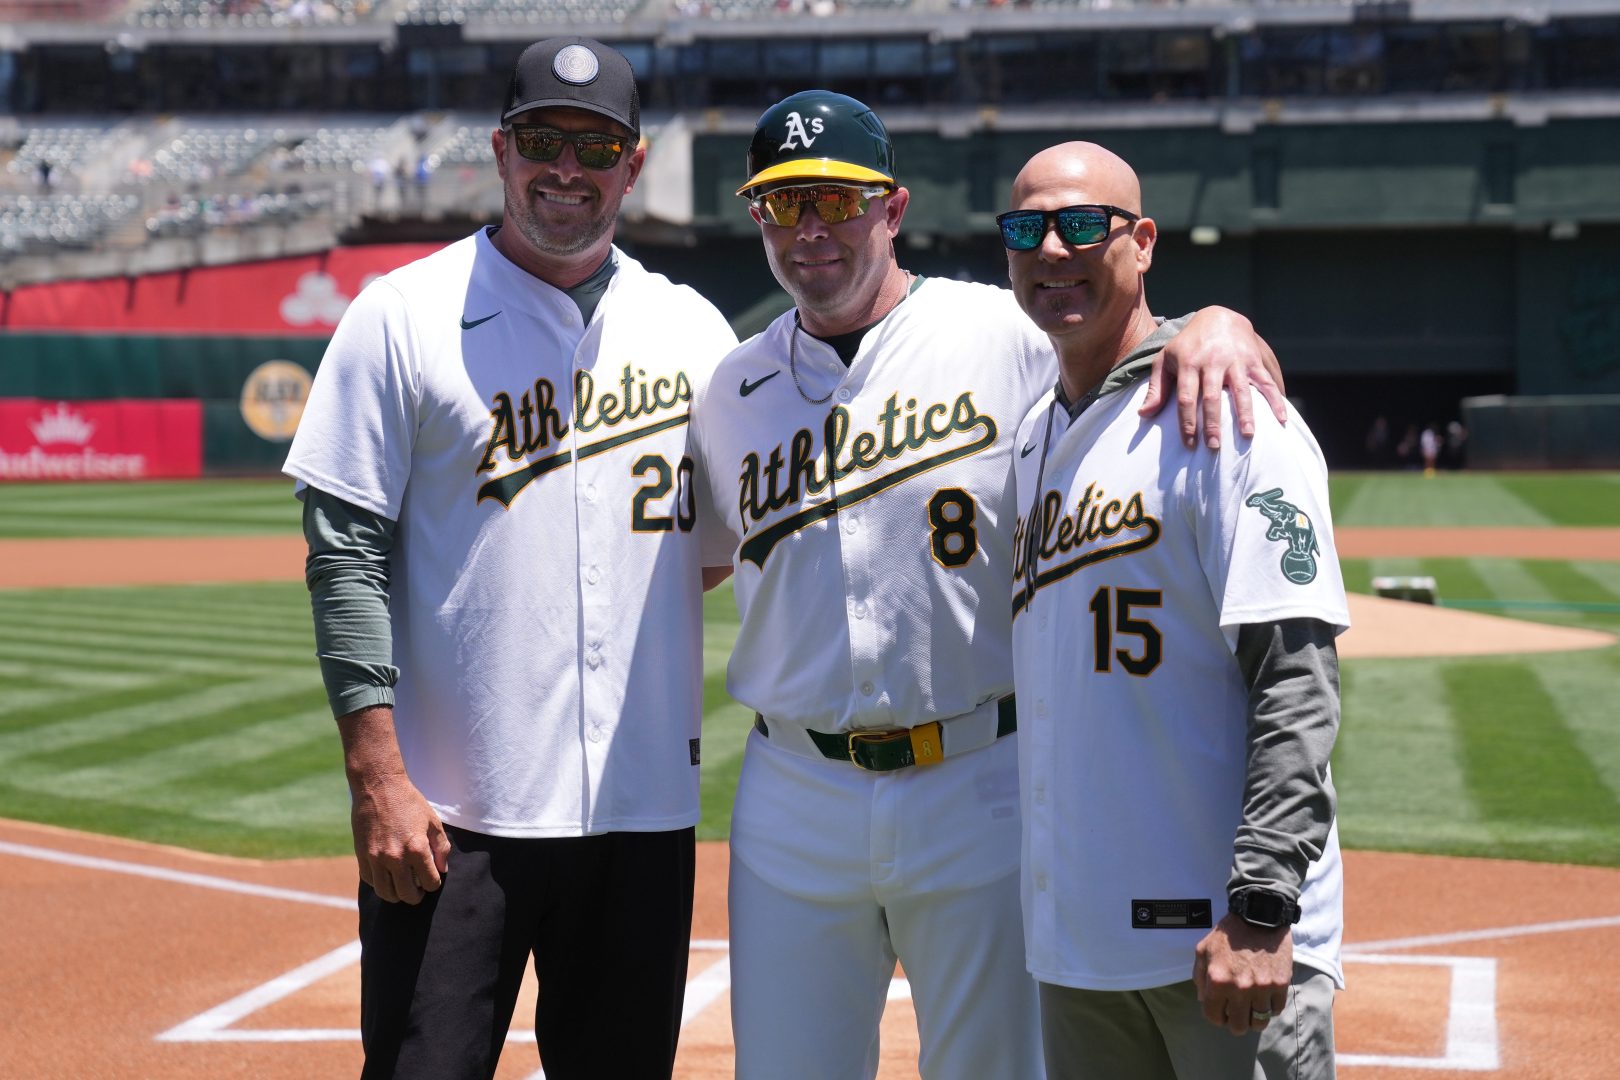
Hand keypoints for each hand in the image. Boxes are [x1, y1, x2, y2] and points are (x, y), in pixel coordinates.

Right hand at [349, 765, 451, 904]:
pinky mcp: (362, 855)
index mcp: (417, 849)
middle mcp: (395, 857)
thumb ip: (441, 848)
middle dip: (416, 895)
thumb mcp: (433, 822)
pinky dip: (380, 883)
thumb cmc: (409, 802)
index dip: (434, 883)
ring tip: (402, 887)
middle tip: (418, 889)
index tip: (432, 878)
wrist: (379, 787)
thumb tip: (442, 870)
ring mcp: (376, 858)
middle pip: (408, 895)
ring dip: (397, 894)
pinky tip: (387, 875)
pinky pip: (371, 881)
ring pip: (386, 893)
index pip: (430, 883)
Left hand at [1140, 307, 1287, 448]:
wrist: (1219, 317)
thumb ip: (1156, 388)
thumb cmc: (1187, 345)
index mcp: (1188, 363)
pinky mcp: (1254, 360)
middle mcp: (1213, 361)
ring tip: (1246, 436)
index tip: (1189, 444)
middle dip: (1213, 424)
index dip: (1187, 422)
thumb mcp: (1166, 360)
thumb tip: (1143, 415)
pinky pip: (1266, 382)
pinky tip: (1280, 419)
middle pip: (1212, 397)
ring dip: (1244, 414)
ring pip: (1240, 390)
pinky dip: (1275, 400)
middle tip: (1214, 447)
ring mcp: (1235, 360)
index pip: (1186, 397)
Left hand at [1192, 914, 1292, 1034]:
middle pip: (1238, 1026)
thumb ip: (1199, 976)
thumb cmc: (1228, 933)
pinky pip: (1276, 1010)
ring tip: (1252, 1010)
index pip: (1214, 1017)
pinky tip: (1265, 998)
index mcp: (1217, 980)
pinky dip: (1270, 1008)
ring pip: (1259, 1022)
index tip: (1220, 1013)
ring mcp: (1262, 988)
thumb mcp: (1203, 949)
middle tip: (1237, 1014)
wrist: (1258, 916)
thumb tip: (1203, 999)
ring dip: (1254, 1019)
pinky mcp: (1280, 984)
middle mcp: (1239, 988)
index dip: (1216, 1018)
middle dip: (1235, 1023)